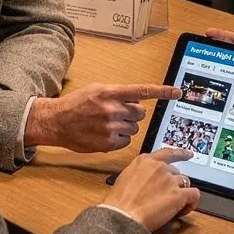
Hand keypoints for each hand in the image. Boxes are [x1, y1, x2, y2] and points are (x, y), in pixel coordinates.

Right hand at [26, 84, 181, 153]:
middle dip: (133, 113)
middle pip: (141, 113)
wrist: (56, 122)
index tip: (178, 92)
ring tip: (108, 124)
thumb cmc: (76, 104)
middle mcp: (112, 109)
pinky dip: (119, 139)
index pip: (143, 91)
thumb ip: (118, 94)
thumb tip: (137, 100)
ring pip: (134, 128)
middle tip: (117, 113)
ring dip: (126, 126)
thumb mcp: (97, 90)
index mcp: (111, 92)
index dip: (163, 91)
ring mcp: (111, 127)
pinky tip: (105, 134)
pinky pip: (126, 142)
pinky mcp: (108, 143)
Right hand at [104, 147, 199, 231]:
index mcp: (145, 161)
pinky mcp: (178, 195)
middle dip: (174, 183)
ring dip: (181, 193)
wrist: (122, 216)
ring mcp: (169, 180)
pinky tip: (185, 208)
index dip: (181, 153)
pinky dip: (192, 201)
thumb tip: (147, 180)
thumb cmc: (119, 203)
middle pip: (176, 172)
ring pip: (185, 182)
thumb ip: (140, 174)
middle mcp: (159, 167)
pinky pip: (194, 194)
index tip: (188, 154)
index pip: (167, 153)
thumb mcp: (125, 178)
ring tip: (173, 206)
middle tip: (167, 196)